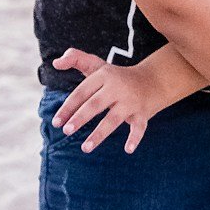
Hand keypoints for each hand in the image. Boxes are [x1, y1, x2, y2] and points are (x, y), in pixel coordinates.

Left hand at [50, 46, 191, 152]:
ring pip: (113, 119)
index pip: (82, 91)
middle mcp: (117, 87)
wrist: (153, 80)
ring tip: (85, 148)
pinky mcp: (143, 113)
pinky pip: (139, 127)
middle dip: (80, 118)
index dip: (68, 107)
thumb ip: (76, 59)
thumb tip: (55, 63)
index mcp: (104, 76)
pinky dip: (135, 138)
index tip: (56, 122)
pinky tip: (128, 150)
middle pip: (95, 104)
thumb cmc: (117, 77)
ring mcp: (131, 101)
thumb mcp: (98, 64)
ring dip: (99, 134)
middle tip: (66, 131)